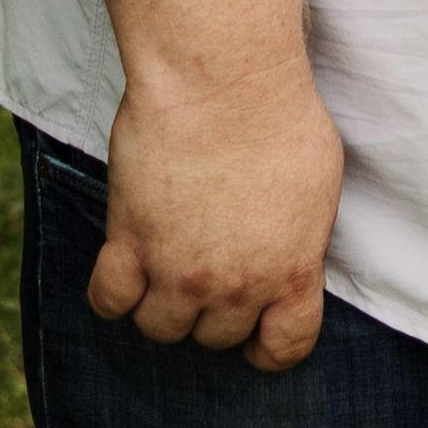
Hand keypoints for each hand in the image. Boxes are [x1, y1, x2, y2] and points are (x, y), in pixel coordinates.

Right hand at [84, 59, 344, 363]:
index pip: (286, 347)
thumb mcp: (319, 183)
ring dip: (162, 306)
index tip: (257, 333)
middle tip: (208, 271)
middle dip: (212, 312)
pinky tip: (124, 268)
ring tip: (165, 268)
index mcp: (291, 270)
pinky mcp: (130, 243)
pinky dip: (113, 295)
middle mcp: (235, 284)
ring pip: (160, 328)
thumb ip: (301, 236)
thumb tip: (288, 253)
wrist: (223, 81)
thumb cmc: (279, 116)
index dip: (269, 346)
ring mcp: (178, 269)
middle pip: (215, 336)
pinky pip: (108, 301)